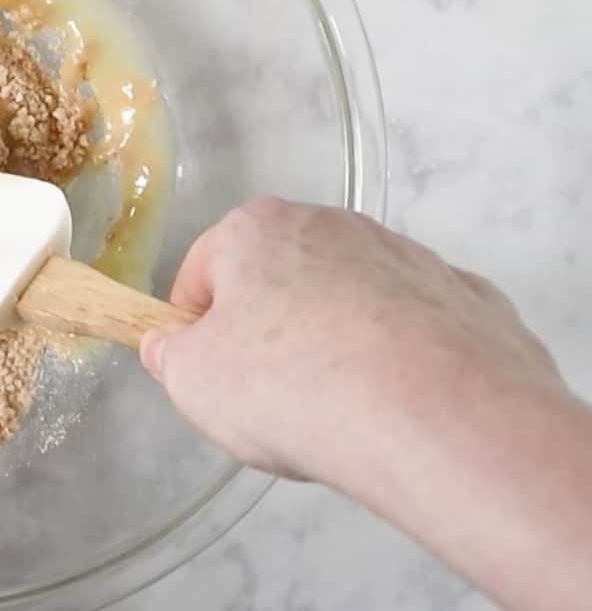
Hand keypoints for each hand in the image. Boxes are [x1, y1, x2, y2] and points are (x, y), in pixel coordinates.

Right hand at [140, 197, 564, 483]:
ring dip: (337, 341)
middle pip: (280, 277)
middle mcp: (332, 223)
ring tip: (341, 410)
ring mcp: (407, 254)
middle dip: (270, 329)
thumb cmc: (289, 385)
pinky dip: (403, 356)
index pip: (202, 270)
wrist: (435, 414)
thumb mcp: (192, 381)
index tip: (207, 373)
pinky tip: (402, 403)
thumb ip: (169, 356)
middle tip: (270, 396)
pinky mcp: (467, 296)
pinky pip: (415, 326)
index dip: (194, 326)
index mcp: (256, 228)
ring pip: (350, 299)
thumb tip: (170, 345)